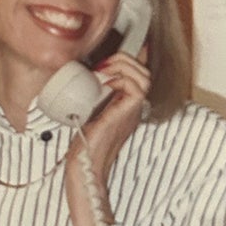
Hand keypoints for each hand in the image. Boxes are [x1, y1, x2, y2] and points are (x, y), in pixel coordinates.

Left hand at [64, 51, 150, 225]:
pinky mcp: (128, 113)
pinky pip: (135, 85)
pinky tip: (103, 85)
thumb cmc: (82, 144)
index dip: (126, 62)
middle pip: (143, 71)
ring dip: (122, 66)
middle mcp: (133, 107)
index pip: (136, 75)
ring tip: (103, 72)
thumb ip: (91, 96)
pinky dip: (118, 78)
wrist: (84, 165)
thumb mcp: (86, 112)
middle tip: (101, 67)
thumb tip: (84, 75)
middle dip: (123, 60)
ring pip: (143, 75)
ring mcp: (133, 110)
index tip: (102, 62)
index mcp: (125, 106)